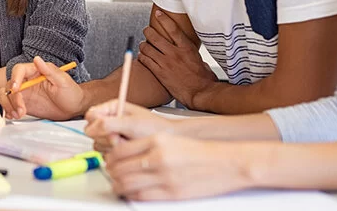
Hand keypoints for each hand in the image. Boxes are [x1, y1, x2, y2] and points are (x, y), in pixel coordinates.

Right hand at [0, 57, 85, 120]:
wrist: (73, 108)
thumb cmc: (71, 92)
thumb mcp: (63, 81)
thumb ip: (49, 70)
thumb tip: (37, 59)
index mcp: (35, 71)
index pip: (19, 70)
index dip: (15, 79)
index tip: (16, 90)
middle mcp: (27, 81)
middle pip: (9, 85)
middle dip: (12, 98)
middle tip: (21, 109)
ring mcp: (24, 93)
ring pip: (6, 95)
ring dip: (9, 106)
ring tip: (19, 114)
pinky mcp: (23, 104)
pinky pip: (9, 105)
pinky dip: (8, 111)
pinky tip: (15, 116)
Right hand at [84, 100, 175, 152]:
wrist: (169, 141)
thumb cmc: (155, 128)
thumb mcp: (131, 123)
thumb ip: (108, 124)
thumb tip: (90, 128)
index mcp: (112, 108)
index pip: (90, 116)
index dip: (96, 124)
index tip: (109, 129)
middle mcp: (110, 121)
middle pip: (92, 132)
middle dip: (107, 137)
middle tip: (121, 137)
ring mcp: (112, 135)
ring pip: (98, 144)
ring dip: (112, 146)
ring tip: (127, 143)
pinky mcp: (115, 148)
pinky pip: (105, 154)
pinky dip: (116, 154)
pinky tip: (128, 150)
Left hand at [104, 133, 249, 200]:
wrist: (226, 163)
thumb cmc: (199, 151)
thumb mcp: (170, 141)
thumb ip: (147, 146)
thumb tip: (125, 155)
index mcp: (156, 141)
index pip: (120, 150)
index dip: (110, 158)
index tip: (110, 161)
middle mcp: (158, 157)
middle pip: (120, 168)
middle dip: (112, 173)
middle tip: (112, 174)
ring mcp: (164, 176)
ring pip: (127, 183)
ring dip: (118, 185)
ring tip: (119, 185)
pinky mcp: (171, 192)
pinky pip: (141, 196)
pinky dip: (131, 195)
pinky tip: (132, 193)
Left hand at [138, 10, 216, 108]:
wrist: (200, 93)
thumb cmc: (204, 80)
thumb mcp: (202, 62)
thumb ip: (194, 57)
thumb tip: (195, 57)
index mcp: (186, 48)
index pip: (172, 29)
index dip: (163, 19)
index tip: (158, 13)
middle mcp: (174, 53)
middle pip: (155, 37)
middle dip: (148, 32)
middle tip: (146, 31)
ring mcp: (166, 62)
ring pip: (147, 48)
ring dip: (143, 45)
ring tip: (143, 46)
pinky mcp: (159, 72)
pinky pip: (145, 61)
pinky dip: (142, 57)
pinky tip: (143, 57)